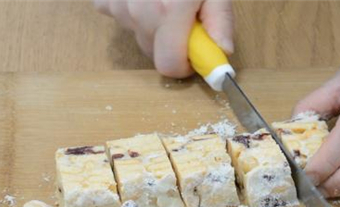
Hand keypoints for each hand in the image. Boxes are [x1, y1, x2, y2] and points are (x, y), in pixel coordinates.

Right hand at [94, 0, 233, 77]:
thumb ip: (219, 19)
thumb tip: (223, 51)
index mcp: (168, 14)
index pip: (169, 67)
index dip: (186, 63)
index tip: (195, 48)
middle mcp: (138, 13)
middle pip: (153, 54)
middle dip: (171, 42)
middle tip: (184, 13)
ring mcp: (117, 6)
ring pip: (138, 35)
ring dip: (152, 24)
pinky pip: (118, 16)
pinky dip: (132, 9)